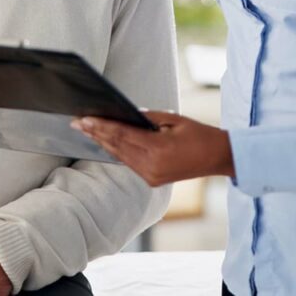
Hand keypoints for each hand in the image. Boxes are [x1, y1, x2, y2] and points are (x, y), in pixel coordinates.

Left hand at [73, 111, 234, 186]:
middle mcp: (151, 166)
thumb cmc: (200, 135)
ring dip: (103, 142)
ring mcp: (151, 176)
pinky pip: (129, 163)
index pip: (122, 135)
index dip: (102, 126)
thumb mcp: (174, 120)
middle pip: (117, 147)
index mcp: (158, 150)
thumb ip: (147, 118)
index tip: (85, 119)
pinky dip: (116, 151)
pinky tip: (105, 142)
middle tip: (76, 122)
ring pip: (120, 156)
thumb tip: (126, 115)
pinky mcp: (152, 180)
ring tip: (86, 130)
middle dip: (96, 133)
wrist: (218, 158)